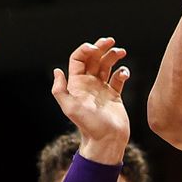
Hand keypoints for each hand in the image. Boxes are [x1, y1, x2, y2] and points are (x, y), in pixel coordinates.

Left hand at [52, 37, 130, 164]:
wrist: (107, 140)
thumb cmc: (88, 125)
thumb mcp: (70, 108)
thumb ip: (60, 90)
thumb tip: (57, 71)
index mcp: (77, 84)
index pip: (78, 59)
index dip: (85, 49)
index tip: (95, 48)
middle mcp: (89, 84)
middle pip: (93, 59)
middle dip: (101, 47)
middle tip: (111, 41)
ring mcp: (102, 89)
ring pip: (107, 66)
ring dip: (113, 56)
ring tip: (122, 52)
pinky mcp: (114, 95)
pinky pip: (118, 78)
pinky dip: (122, 72)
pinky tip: (124, 73)